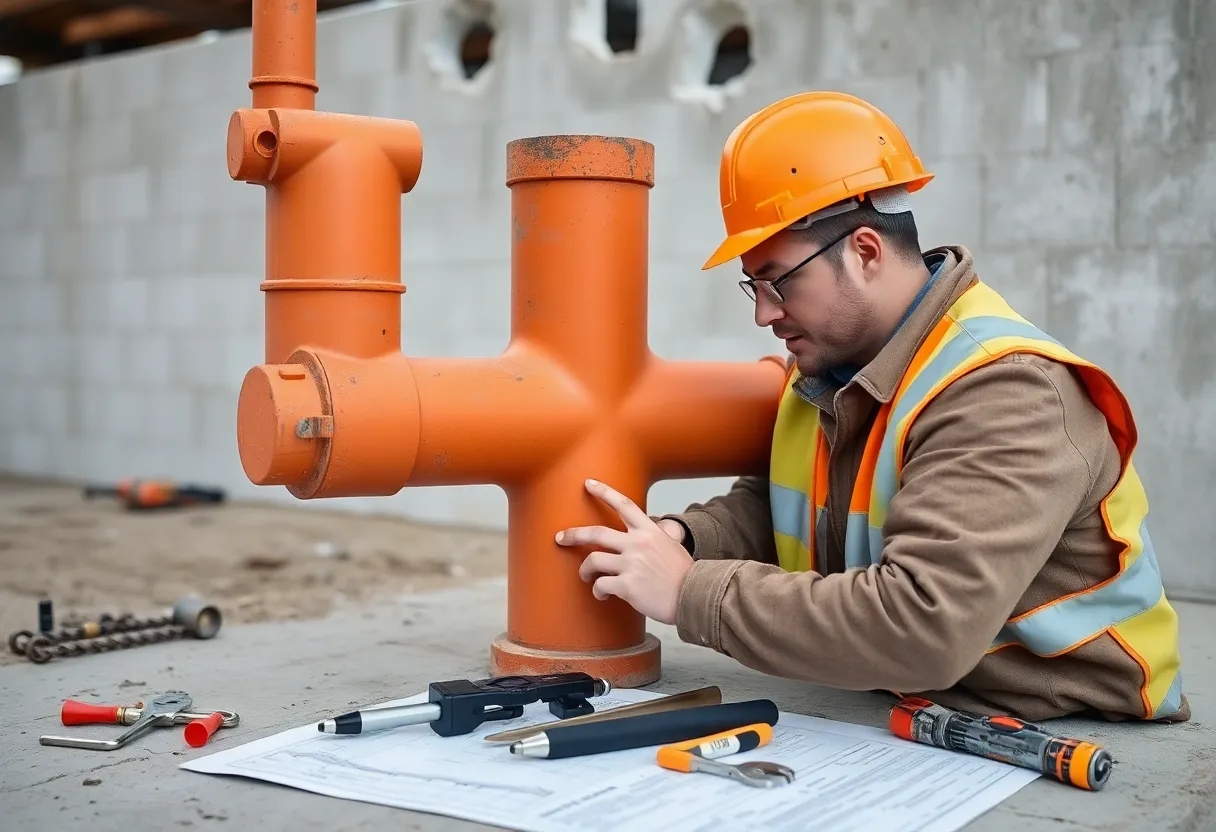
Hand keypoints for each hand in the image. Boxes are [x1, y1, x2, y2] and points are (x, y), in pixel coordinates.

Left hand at [555, 479, 693, 624]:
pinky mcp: (627, 586)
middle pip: (596, 533)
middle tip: (561, 538)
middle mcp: (638, 544)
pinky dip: (597, 591)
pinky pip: (600, 585)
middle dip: (573, 534)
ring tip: (585, 576)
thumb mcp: (671, 547)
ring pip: (593, 561)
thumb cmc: (684, 575)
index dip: (604, 492)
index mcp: (649, 531)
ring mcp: (632, 564)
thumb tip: (639, 538)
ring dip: (584, 570)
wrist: (696, 596)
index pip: (623, 504)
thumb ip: (652, 540)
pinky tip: (602, 594)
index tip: (588, 484)